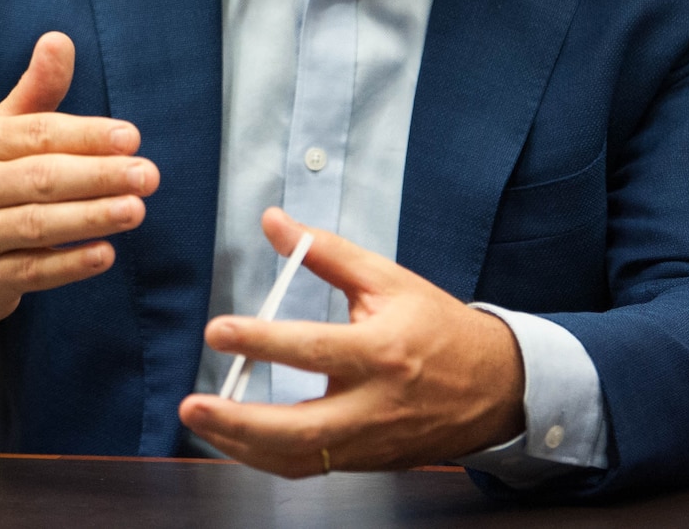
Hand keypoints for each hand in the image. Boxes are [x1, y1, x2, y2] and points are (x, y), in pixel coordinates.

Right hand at [0, 32, 159, 337]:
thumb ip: (35, 92)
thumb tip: (59, 40)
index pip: (36, 134)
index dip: (86, 135)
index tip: (131, 137)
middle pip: (40, 178)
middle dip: (98, 175)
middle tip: (147, 175)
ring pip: (38, 224)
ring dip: (90, 217)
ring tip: (134, 210)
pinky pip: (32, 271)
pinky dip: (69, 264)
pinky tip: (104, 255)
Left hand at [177, 209, 523, 474]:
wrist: (497, 388)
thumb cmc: (438, 327)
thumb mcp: (389, 279)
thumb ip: (325, 251)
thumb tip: (273, 220)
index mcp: (382, 352)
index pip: (313, 350)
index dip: (261, 341)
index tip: (218, 331)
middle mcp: (375, 405)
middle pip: (299, 428)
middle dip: (238, 421)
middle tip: (191, 404)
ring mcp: (370, 441)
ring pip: (298, 458)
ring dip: (241, 447)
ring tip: (201, 421)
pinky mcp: (366, 461)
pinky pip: (308, 466)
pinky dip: (266, 457)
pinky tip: (234, 439)